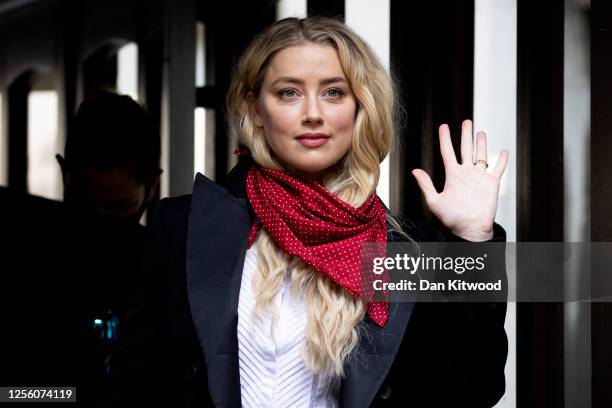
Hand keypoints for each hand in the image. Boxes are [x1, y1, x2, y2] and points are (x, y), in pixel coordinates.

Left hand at [411, 120, 508, 241]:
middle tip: (466, 121)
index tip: (443, 126)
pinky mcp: (492, 184)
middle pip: (465, 149)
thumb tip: (415, 170)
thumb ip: (426, 185)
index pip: (448, 152)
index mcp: (452, 176)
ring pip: (481, 155)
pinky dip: (502, 160)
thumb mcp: (434, 201)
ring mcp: (479, 178)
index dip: (445, 139)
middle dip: (465, 135)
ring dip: (481, 144)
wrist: (470, 229)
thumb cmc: (451, 219)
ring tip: (480, 131)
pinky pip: (498, 169)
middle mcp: (466, 174)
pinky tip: (503, 150)